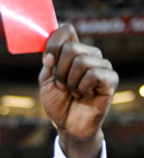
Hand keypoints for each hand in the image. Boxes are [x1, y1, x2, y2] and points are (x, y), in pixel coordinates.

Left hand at [39, 23, 118, 157]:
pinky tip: (86, 95)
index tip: (48, 61)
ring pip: (81, 61)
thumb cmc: (59, 103)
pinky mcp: (110, 79)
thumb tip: (50, 54)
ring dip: (71, 83)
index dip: (54, 43)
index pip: (66, 30)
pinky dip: (83, 88)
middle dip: (60, 72)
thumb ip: (47, 65)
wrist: (69, 126)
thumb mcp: (46, 83)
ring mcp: (102, 65)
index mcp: (74, 51)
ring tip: (74, 92)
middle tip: (63, 86)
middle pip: (70, 48)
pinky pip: (93, 74)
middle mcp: (89, 54)